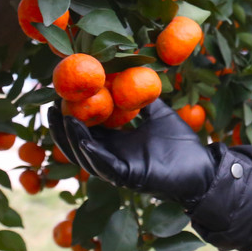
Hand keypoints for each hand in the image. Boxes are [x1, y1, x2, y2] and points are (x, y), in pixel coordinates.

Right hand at [49, 99, 220, 207]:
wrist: (203, 166)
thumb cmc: (182, 144)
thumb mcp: (159, 114)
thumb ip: (143, 99)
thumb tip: (132, 72)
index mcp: (118, 144)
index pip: (87, 130)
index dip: (71, 116)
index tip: (58, 96)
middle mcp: (113, 157)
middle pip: (78, 144)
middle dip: (61, 128)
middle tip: (48, 107)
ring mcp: (119, 169)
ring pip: (86, 155)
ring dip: (71, 138)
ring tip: (60, 117)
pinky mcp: (128, 177)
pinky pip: (105, 166)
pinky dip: (92, 152)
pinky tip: (83, 138)